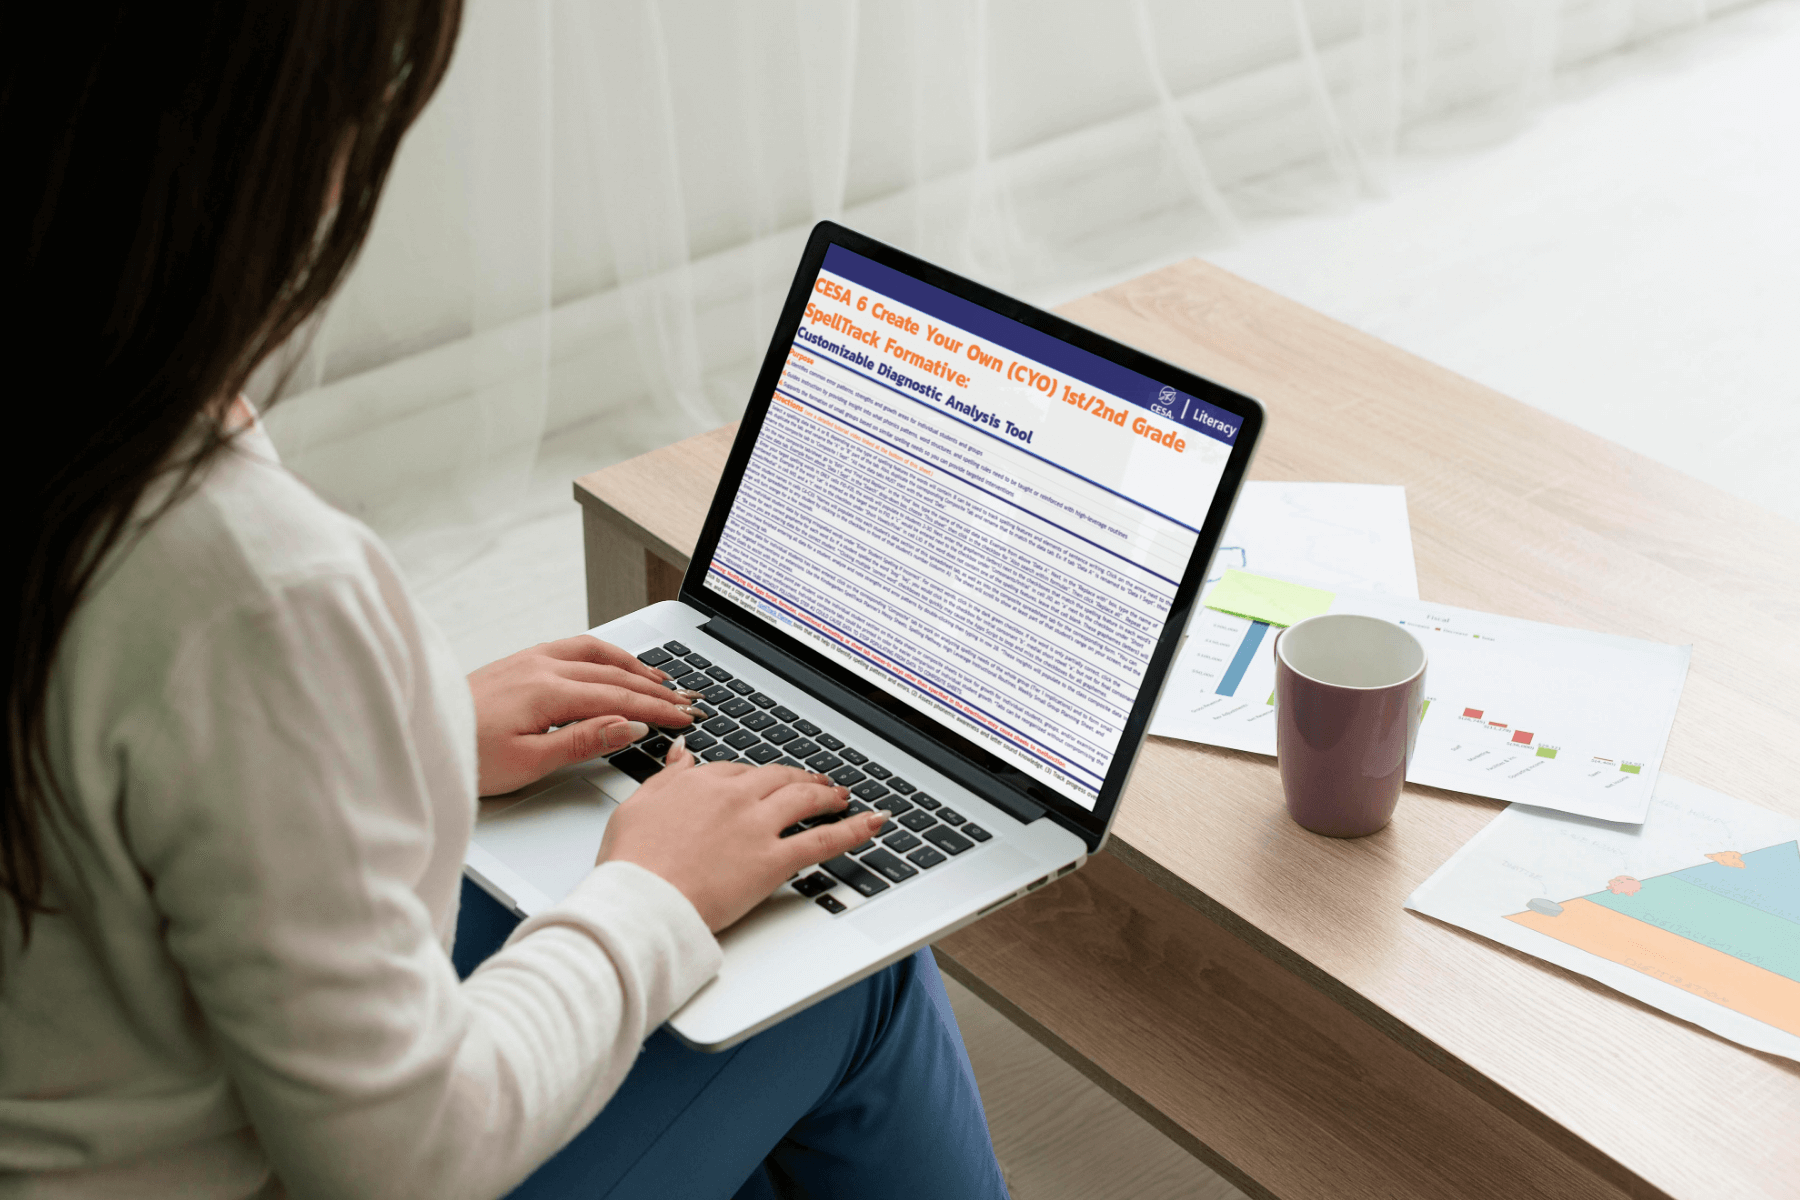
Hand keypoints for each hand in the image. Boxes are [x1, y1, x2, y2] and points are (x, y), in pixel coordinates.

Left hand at [468, 635, 706, 794]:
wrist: (419, 735)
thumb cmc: (466, 755)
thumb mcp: (529, 762)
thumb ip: (584, 740)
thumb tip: (630, 725)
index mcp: (547, 691)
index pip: (619, 698)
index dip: (657, 709)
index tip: (684, 717)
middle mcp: (541, 666)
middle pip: (613, 674)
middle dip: (655, 688)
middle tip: (687, 701)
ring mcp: (529, 659)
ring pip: (596, 653)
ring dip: (633, 665)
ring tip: (660, 678)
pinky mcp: (518, 662)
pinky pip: (574, 647)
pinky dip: (604, 654)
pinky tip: (612, 662)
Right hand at [598, 739, 888, 930]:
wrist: (641, 900)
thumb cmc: (631, 863)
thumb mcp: (636, 805)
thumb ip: (665, 777)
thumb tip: (681, 754)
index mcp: (700, 783)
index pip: (737, 771)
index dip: (755, 778)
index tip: (763, 783)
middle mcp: (734, 797)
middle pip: (777, 778)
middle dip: (798, 778)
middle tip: (813, 781)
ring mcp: (757, 827)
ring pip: (804, 798)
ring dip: (827, 794)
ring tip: (841, 796)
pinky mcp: (773, 860)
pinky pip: (823, 839)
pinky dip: (854, 829)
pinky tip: (874, 823)